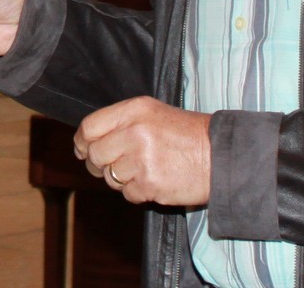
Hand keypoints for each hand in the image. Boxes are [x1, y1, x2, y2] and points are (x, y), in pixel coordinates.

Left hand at [74, 96, 211, 206]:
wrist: (221, 155)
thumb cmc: (187, 135)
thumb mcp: (154, 114)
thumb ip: (121, 123)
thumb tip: (85, 142)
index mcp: (134, 110)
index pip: (90, 127)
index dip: (82, 142)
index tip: (82, 150)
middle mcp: (134, 131)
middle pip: (94, 154)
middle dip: (100, 164)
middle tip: (117, 165)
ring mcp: (141, 159)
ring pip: (109, 176)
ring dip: (121, 179)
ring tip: (143, 170)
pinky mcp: (149, 183)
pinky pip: (127, 194)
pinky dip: (137, 192)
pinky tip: (154, 181)